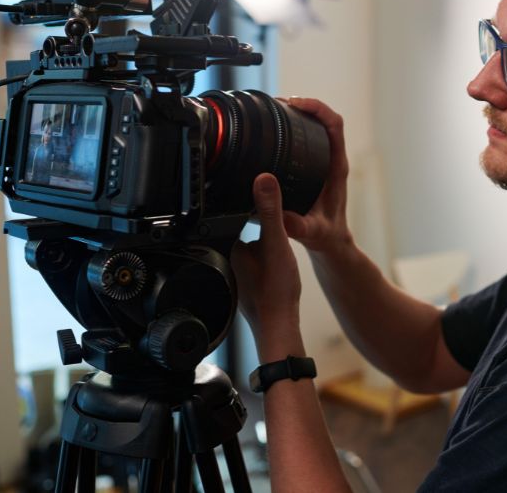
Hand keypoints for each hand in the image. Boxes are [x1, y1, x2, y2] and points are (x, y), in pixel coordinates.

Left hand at [231, 173, 301, 339]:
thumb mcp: (277, 244)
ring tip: (277, 250)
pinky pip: (255, 266)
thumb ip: (271, 212)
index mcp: (229, 246)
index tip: (267, 206)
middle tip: (276, 231)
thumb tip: (264, 180)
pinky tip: (275, 269)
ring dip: (262, 247)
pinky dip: (264, 263)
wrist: (279, 327)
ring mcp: (236, 274)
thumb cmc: (276, 292)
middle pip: (244, 232)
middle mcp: (227, 260)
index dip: (253, 208)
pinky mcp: (247, 286)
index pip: (237, 215)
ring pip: (250, 250)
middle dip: (258, 228)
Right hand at [280, 97, 351, 253]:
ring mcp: (326, 161)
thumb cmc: (326, 236)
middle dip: (304, 104)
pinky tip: (276, 128)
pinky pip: (309, 137)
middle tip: (277, 103)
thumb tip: (282, 217)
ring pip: (317, 126)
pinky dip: (295, 126)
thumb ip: (298, 227)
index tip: (295, 104)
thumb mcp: (312, 233)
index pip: (335, 125)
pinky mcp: (316, 165)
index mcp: (337, 167)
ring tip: (274, 109)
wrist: (331, 243)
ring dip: (299, 113)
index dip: (318, 108)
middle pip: (325, 118)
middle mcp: (333, 159)